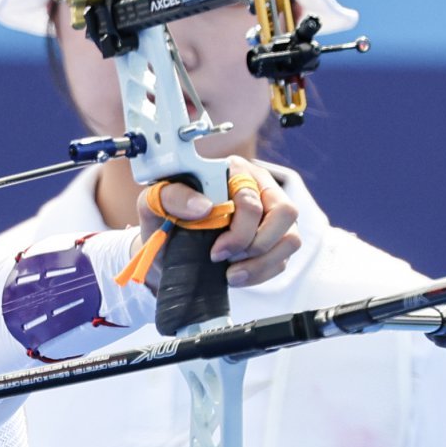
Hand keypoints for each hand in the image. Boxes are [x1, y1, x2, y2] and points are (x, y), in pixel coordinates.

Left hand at [136, 157, 299, 288]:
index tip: (215, 249)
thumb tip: (204, 205)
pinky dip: (260, 273)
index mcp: (232, 171)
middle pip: (284, 212)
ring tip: (230, 273)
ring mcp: (270, 216)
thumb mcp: (154, 203)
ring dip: (260, 262)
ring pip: (291, 237)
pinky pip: (283, 259)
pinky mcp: (274, 242)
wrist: (164, 252)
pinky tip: (235, 275)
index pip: (254, 193)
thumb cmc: (163, 220)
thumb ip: (172, 196)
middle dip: (254, 243)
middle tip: (222, 258)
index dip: (240, 226)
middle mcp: (258, 188)